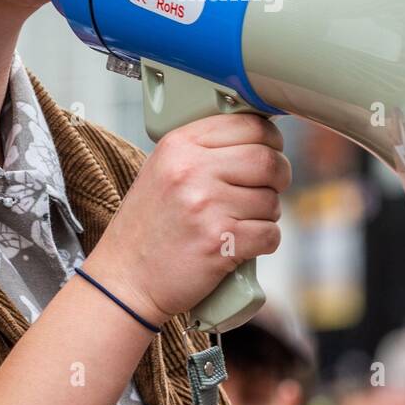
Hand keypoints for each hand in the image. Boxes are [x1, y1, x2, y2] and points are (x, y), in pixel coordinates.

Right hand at [83, 113, 290, 326]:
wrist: (125, 279)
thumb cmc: (149, 226)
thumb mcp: (163, 170)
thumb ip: (204, 150)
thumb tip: (260, 138)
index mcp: (179, 145)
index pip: (248, 125)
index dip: (270, 139)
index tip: (270, 151)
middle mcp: (191, 170)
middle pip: (267, 160)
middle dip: (279, 176)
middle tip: (269, 188)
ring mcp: (205, 206)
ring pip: (272, 201)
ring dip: (267, 215)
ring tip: (241, 221)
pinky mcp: (219, 242)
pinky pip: (270, 234)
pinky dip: (264, 241)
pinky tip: (242, 244)